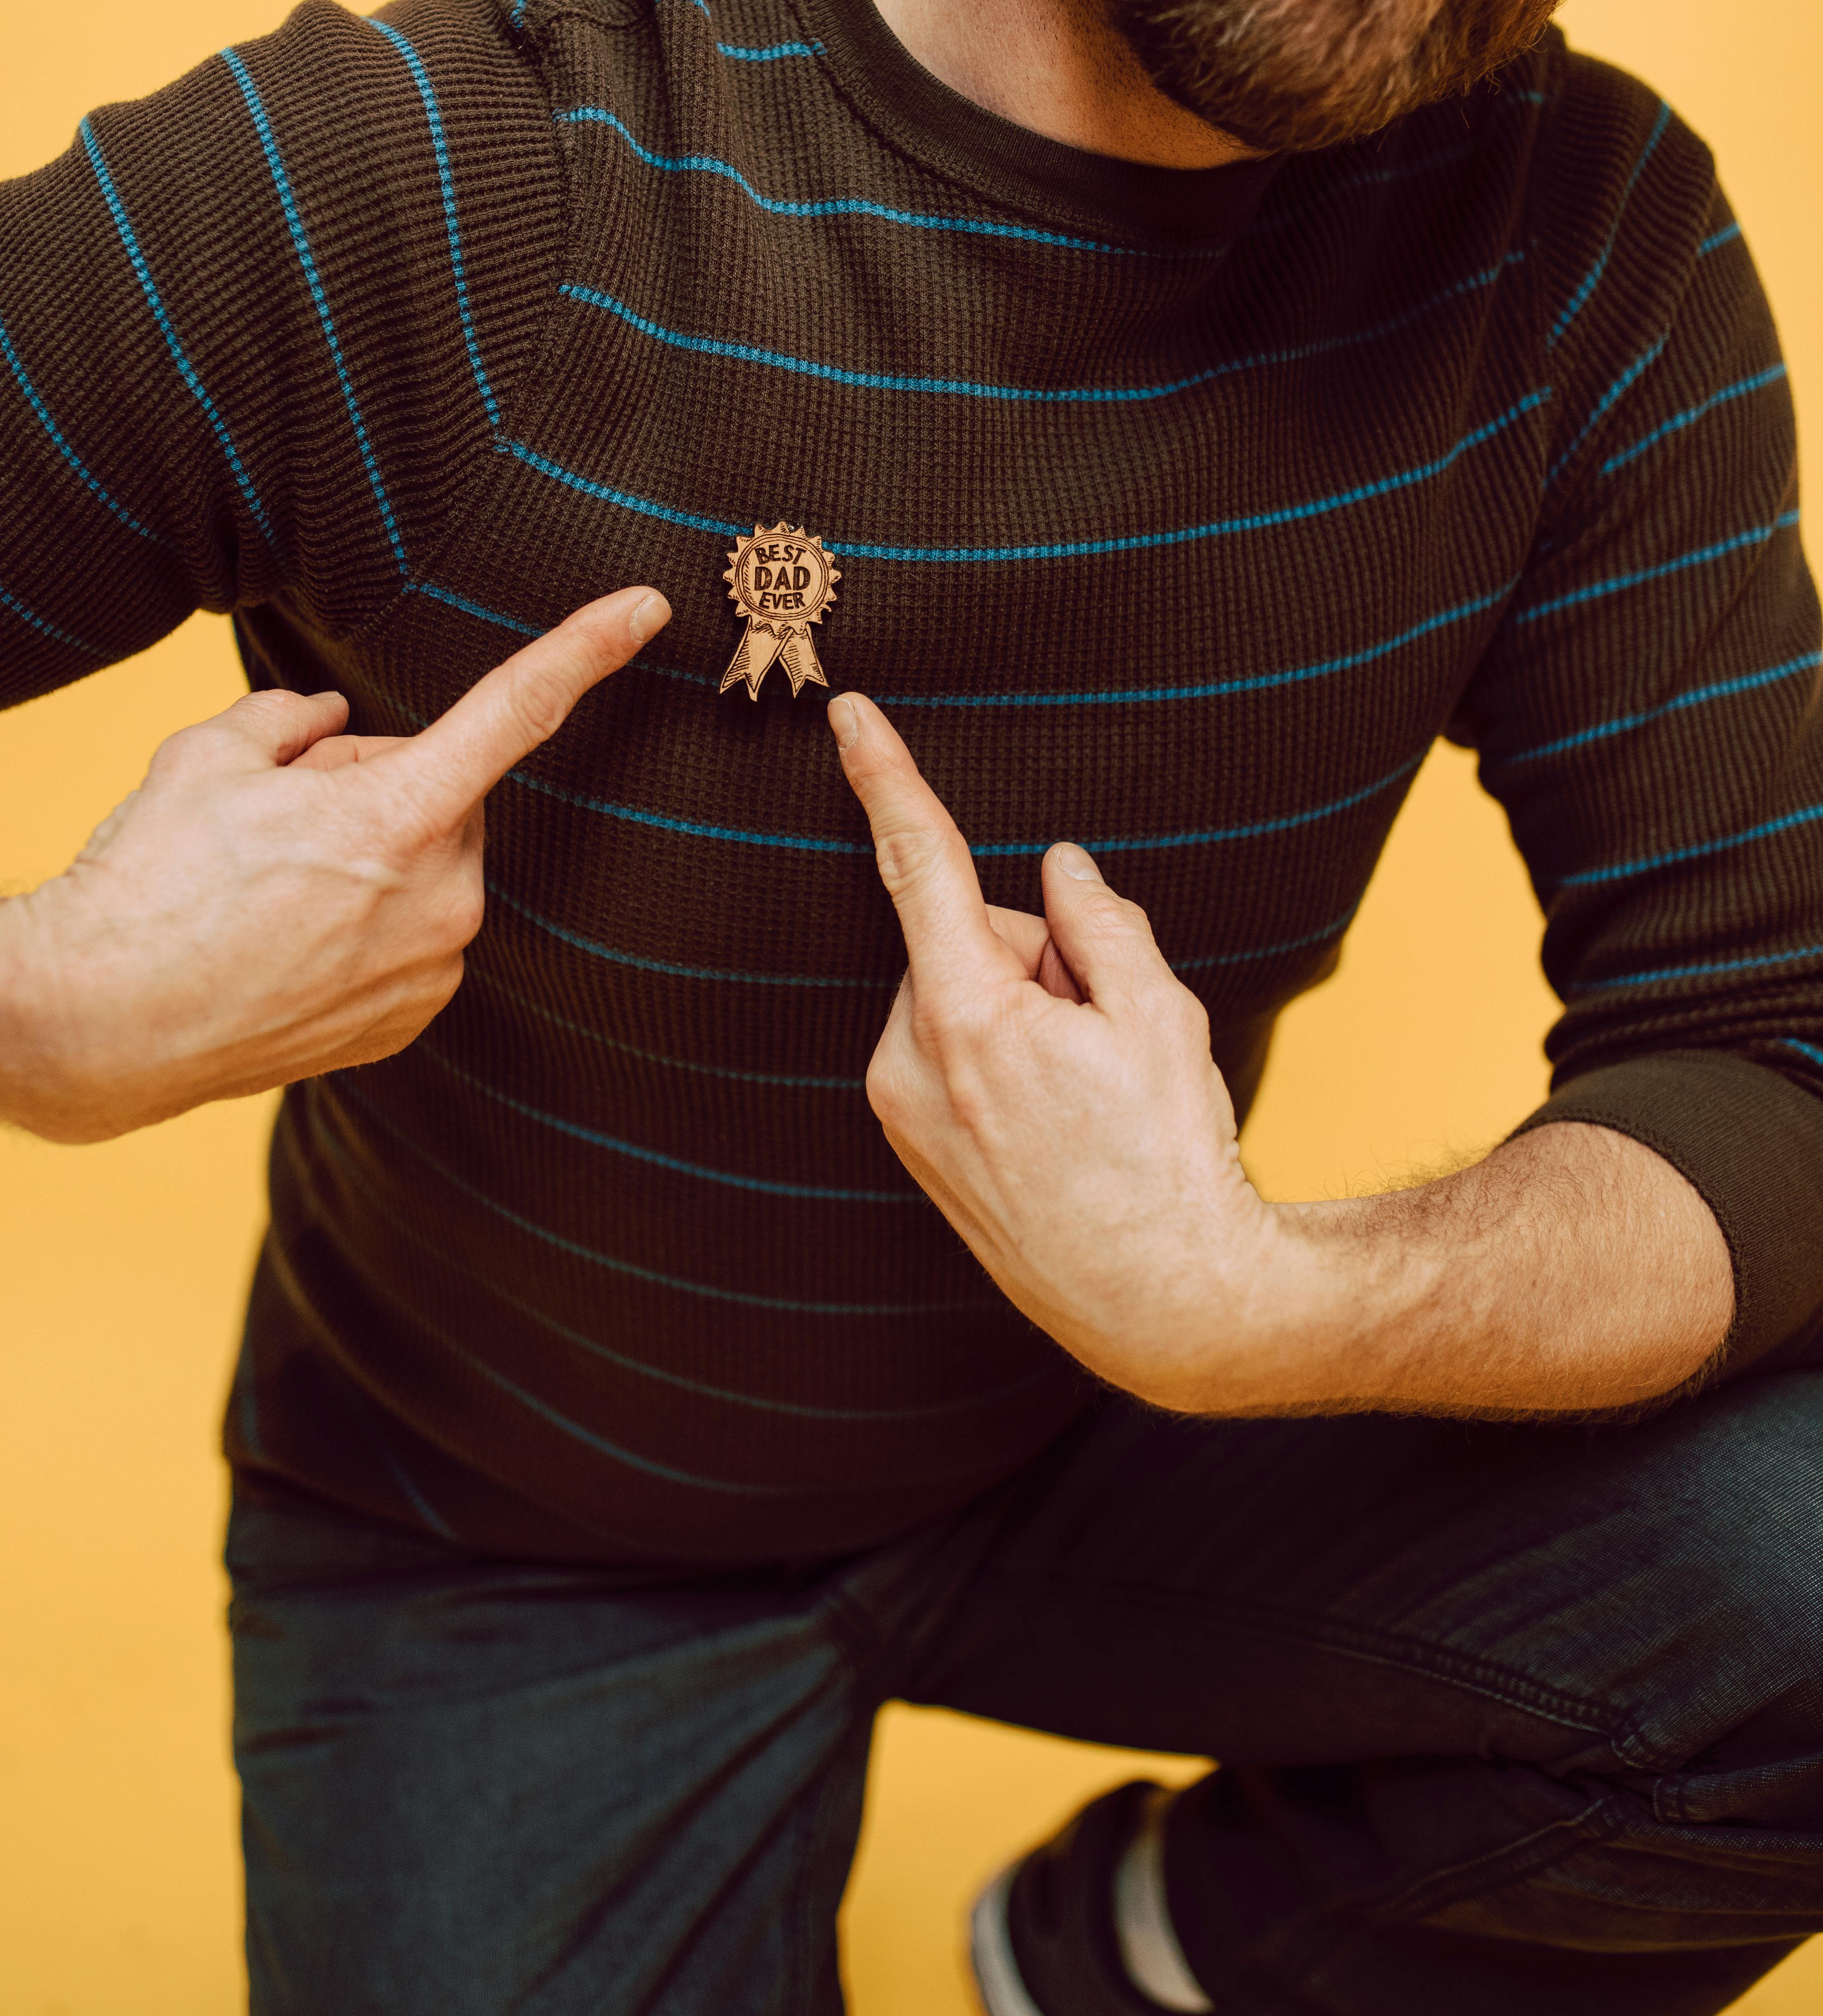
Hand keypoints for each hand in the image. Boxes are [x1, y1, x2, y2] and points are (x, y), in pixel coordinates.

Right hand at [0, 586, 671, 1139]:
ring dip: (368, 860)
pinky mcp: (410, 1018)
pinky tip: (285, 943)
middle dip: (377, 788)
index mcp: (402, 812)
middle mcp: (441, 894)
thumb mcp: (208, 754)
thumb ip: (291, 718)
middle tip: (280, 819)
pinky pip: (409, 937)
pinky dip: (363, 926)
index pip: (518, 708)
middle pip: (438, 796)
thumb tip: (333, 720)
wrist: (100, 1022)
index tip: (647, 608)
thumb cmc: (149, 879)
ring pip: (425, 868)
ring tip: (268, 890)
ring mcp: (432, 966)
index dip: (586, 648)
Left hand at [829, 690, 1306, 1410]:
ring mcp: (901, 1106)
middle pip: (970, 937)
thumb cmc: (1167, 1157)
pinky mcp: (909, 1138)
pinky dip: (1004, 1051)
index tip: (848, 716)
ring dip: (1025, 1010)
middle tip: (1106, 1033)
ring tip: (1086, 1091)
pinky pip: (953, 1046)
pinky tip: (1056, 1115)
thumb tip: (1055, 868)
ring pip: (963, 993)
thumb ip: (1100, 923)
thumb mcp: (1160, 1015)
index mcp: (965, 1015)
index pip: (918, 865)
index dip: (886, 779)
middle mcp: (908, 1059)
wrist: (1156, 1299)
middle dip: (1039, 955)